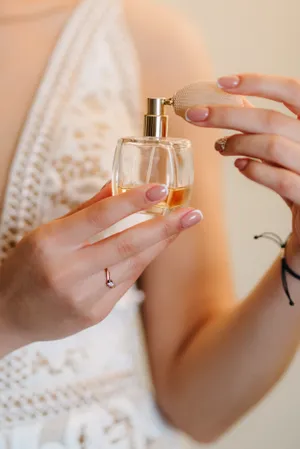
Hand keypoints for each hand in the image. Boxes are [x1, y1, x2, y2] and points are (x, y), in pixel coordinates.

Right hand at [0, 182, 201, 346]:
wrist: (6, 315)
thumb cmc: (26, 266)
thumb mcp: (46, 232)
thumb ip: (84, 211)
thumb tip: (117, 185)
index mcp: (51, 244)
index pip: (98, 217)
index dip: (133, 201)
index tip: (161, 189)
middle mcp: (67, 272)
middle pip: (126, 246)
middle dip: (165, 228)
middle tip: (193, 214)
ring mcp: (82, 298)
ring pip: (132, 266)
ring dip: (158, 245)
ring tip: (179, 226)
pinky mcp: (93, 315)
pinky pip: (125, 283)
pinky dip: (139, 263)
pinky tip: (150, 249)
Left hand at [185, 73, 299, 249]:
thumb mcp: (288, 146)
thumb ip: (268, 126)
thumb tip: (237, 100)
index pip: (291, 90)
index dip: (258, 83)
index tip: (222, 82)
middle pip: (271, 118)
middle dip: (227, 115)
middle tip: (196, 115)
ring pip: (272, 146)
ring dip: (237, 144)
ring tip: (220, 147)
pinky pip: (280, 180)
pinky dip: (255, 171)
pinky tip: (241, 167)